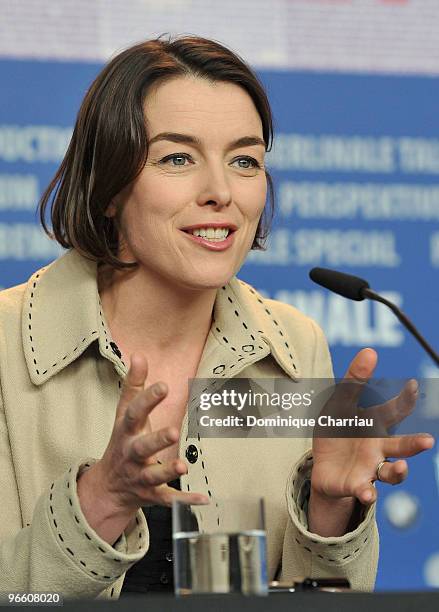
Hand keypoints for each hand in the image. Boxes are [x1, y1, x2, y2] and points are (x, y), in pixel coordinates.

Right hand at [77, 352, 207, 542]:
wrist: (109, 486)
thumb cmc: (123, 440)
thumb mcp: (124, 413)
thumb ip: (133, 384)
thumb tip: (139, 355)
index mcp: (126, 431)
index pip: (134, 413)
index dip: (148, 399)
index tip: (164, 386)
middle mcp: (131, 454)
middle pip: (142, 447)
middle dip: (157, 440)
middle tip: (175, 431)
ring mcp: (140, 476)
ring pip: (153, 476)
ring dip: (167, 470)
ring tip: (184, 465)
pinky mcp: (151, 495)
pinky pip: (168, 499)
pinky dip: (185, 501)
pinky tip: (203, 499)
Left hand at [308, 348, 433, 534]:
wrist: (323, 467)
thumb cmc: (338, 431)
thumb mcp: (339, 403)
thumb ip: (354, 380)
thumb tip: (370, 351)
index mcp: (376, 424)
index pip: (395, 411)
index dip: (405, 400)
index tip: (411, 387)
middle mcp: (379, 447)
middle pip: (400, 445)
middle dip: (415, 443)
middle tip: (428, 441)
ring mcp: (369, 468)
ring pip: (390, 472)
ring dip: (399, 471)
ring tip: (403, 467)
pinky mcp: (355, 484)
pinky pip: (363, 490)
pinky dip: (367, 492)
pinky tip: (367, 494)